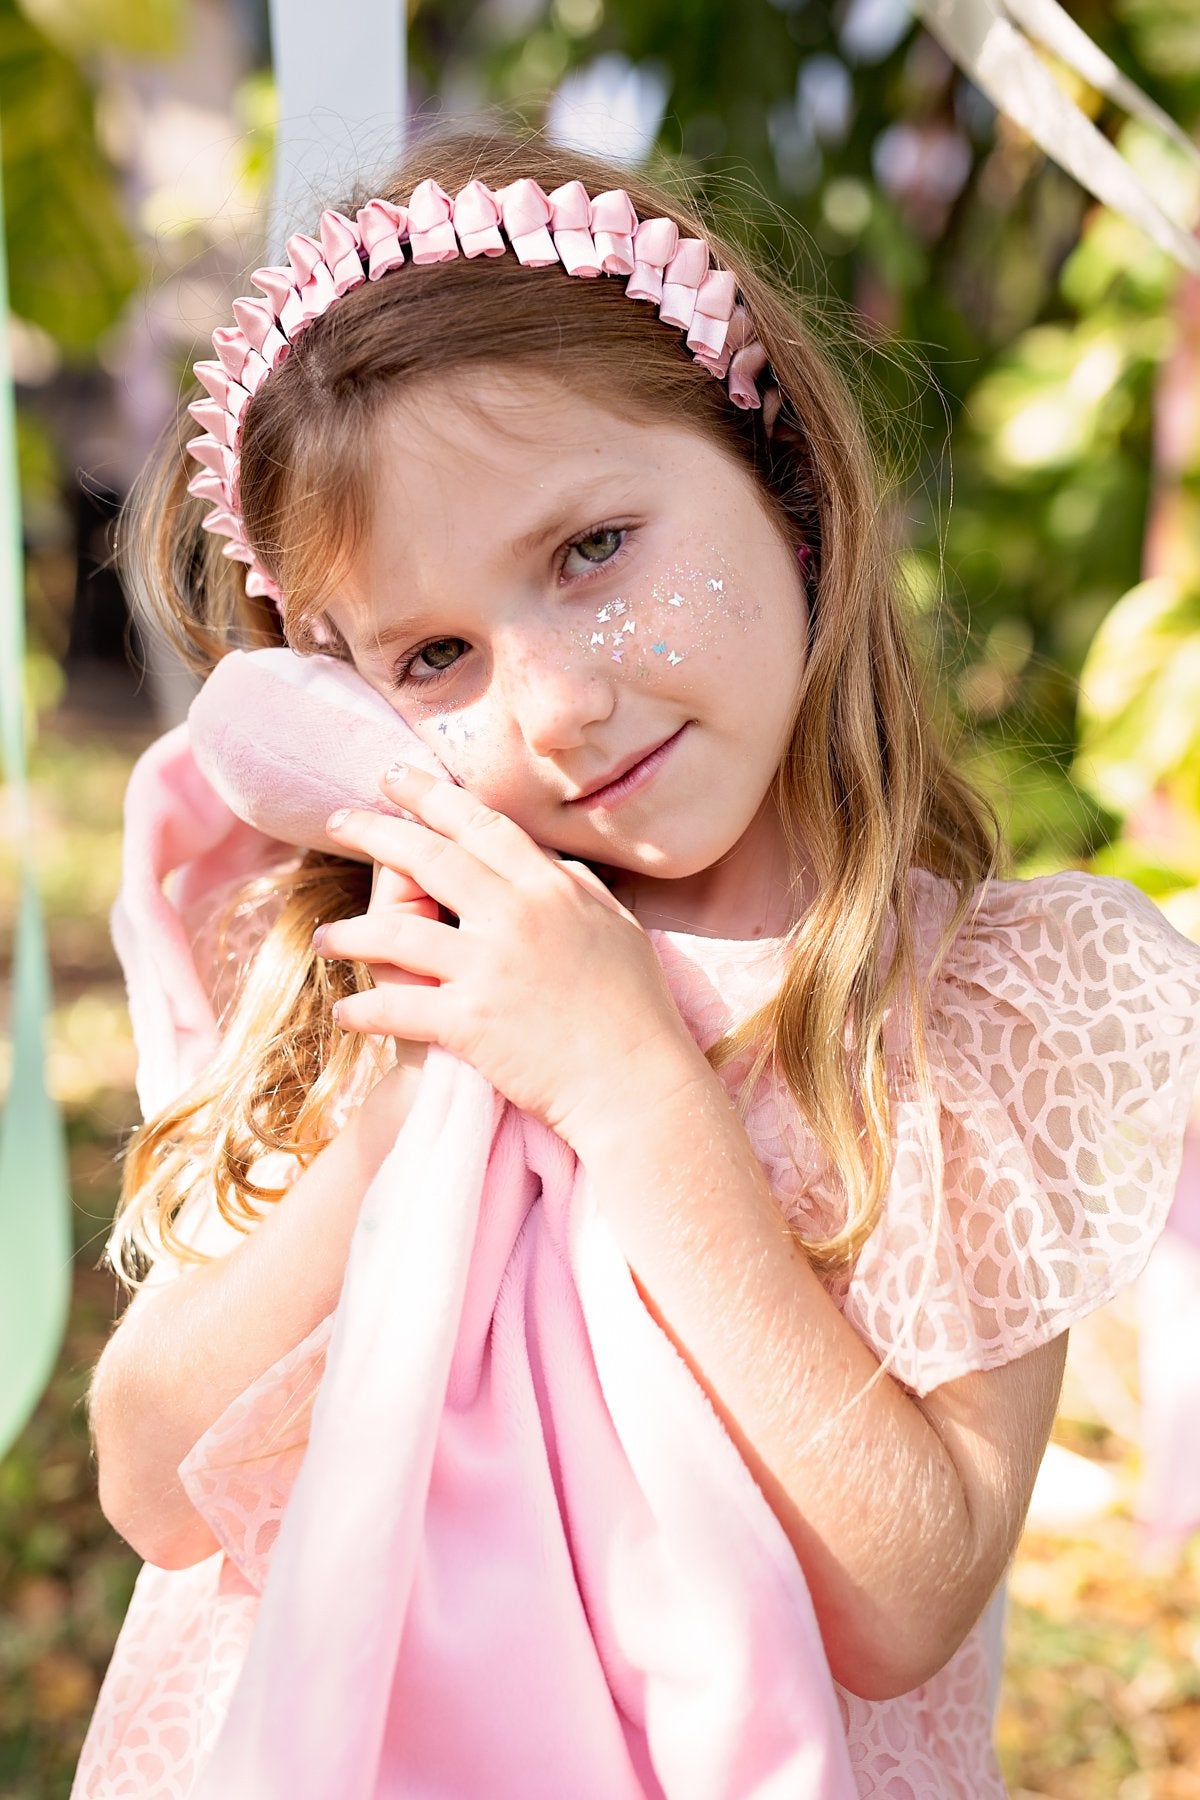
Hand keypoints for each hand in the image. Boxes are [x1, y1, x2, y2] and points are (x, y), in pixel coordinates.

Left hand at [314, 763, 709, 1149]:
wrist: (637, 1084)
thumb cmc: (637, 1012)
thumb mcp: (619, 929)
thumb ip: (580, 889)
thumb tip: (552, 863)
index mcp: (552, 888)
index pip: (482, 826)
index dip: (432, 797)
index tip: (396, 778)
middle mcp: (517, 915)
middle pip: (430, 857)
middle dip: (376, 831)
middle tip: (338, 820)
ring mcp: (489, 967)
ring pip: (395, 933)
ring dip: (349, 934)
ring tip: (325, 938)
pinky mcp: (469, 1021)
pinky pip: (395, 1009)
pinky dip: (363, 1011)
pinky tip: (344, 1011)